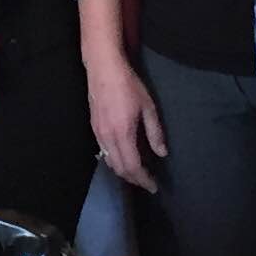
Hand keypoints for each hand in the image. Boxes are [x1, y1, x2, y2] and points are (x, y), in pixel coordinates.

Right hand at [84, 52, 167, 193]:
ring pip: (110, 162)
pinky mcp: (94, 128)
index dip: (143, 179)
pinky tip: (124, 157)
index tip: (154, 186)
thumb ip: (155, 132)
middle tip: (147, 182)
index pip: (133, 166)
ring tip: (138, 173)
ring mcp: (98, 134)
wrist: (103, 69)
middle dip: (134, 179)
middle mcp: (107, 138)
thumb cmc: (128, 85)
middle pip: (120, 169)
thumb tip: (162, 153)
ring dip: (124, 172)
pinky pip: (104, 152)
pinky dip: (115, 161)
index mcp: (123, 133)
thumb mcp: (148, 107)